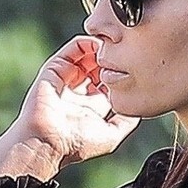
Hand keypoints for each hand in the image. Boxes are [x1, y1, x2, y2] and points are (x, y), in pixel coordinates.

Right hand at [0, 37, 139, 181]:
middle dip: (112, 59)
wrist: (48, 141)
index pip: (109, 83)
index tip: (134, 69)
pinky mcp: (55, 69)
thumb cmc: (77, 144)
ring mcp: (67, 79)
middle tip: (125, 54)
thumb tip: (139, 110)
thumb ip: (126, 123)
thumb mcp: (111, 136)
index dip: (121, 75)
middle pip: (98, 67)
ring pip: (87, 56)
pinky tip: (99, 45)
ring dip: (101, 49)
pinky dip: (86, 43)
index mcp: (91, 106)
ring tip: (114, 47)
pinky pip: (72, 49)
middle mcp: (79, 91)